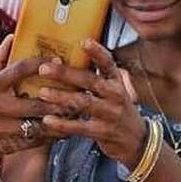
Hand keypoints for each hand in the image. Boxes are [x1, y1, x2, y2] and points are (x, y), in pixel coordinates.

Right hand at [0, 35, 65, 172]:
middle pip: (36, 103)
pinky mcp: (2, 146)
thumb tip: (11, 37)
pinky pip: (32, 142)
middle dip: (60, 101)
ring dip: (59, 121)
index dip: (41, 63)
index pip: (20, 69)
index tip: (60, 61)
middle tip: (80, 94)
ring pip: (37, 125)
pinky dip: (49, 137)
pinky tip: (63, 131)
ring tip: (77, 113)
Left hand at [37, 39, 146, 167]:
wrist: (137, 140)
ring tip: (43, 93)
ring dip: (62, 97)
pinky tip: (47, 120)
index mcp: (116, 81)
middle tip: (44, 68)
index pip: (108, 63)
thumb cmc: (118, 110)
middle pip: (90, 81)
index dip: (97, 52)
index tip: (83, 41)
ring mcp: (110, 114)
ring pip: (84, 103)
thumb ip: (97, 78)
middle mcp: (115, 95)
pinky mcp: (103, 132)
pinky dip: (63, 124)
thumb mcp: (114, 91)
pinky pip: (80, 127)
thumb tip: (69, 61)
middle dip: (66, 73)